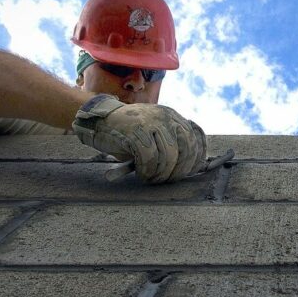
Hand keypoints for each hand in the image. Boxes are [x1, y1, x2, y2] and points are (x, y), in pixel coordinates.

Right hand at [72, 95, 212, 182]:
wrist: (100, 120)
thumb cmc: (128, 134)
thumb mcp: (154, 134)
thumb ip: (172, 144)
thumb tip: (192, 167)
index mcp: (173, 116)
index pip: (196, 136)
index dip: (197, 157)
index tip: (191, 171)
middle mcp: (165, 117)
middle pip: (186, 148)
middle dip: (180, 170)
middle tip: (167, 180)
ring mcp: (151, 122)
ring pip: (169, 155)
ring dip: (162, 174)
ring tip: (152, 179)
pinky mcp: (135, 131)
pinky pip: (149, 157)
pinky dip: (147, 171)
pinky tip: (142, 175)